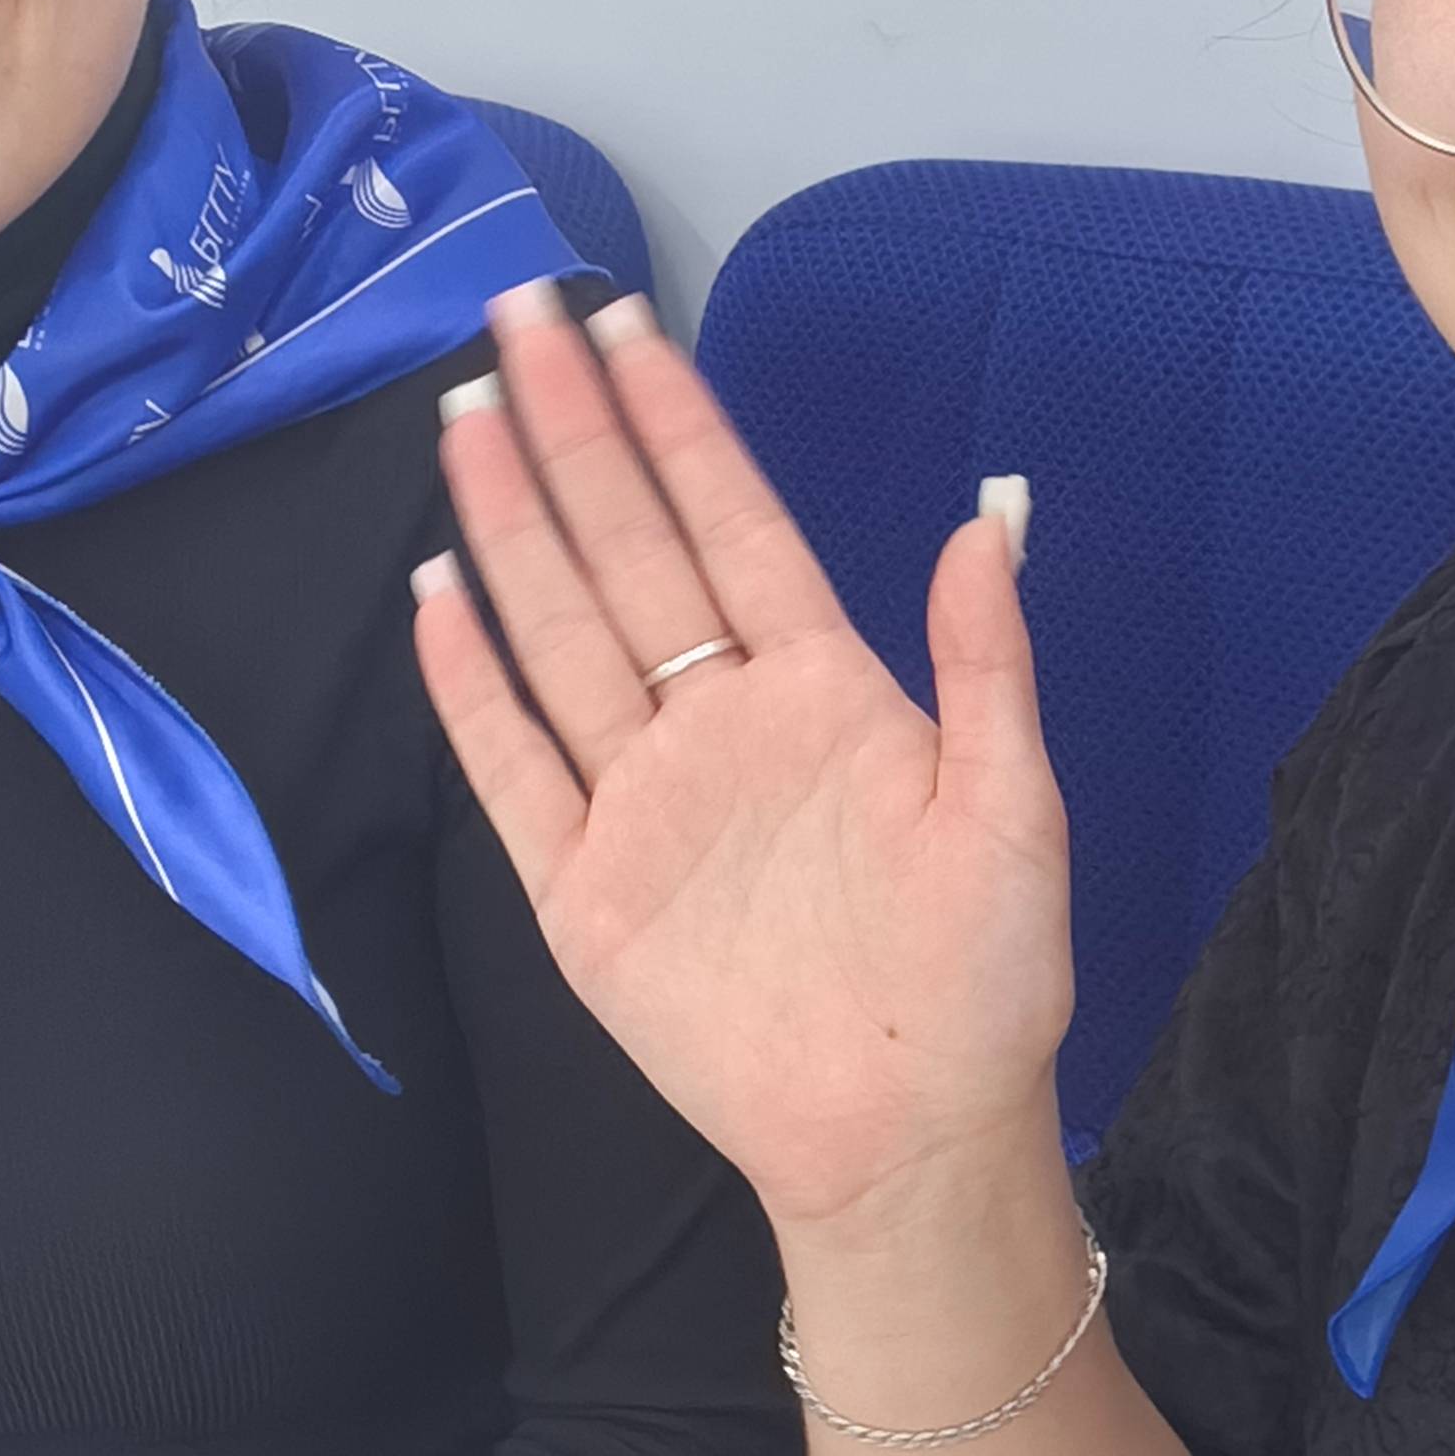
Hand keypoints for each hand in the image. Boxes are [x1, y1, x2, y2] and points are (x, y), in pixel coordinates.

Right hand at [407, 283, 1074, 1245]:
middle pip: (627, 551)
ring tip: (463, 419)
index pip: (731, 525)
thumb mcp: (1016, 809)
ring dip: (511, 526)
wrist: (911, 1136)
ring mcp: (644, 803)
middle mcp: (720, 726)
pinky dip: (472, 689)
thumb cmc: (985, 981)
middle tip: (515, 319)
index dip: (678, 426)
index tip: (626, 325)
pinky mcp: (587, 892)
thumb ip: (987, 663)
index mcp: (823, 692)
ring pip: (559, 634)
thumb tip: (989, 515)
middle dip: (573, 433)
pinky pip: (515, 771)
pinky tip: (438, 598)